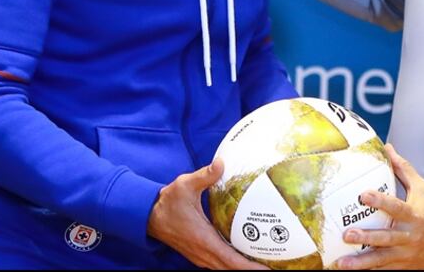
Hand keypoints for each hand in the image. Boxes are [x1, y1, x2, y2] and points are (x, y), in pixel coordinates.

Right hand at [147, 158, 266, 269]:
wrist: (149, 216)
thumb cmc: (168, 202)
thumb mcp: (185, 184)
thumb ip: (205, 176)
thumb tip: (221, 163)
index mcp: (203, 239)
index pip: (230, 260)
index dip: (249, 267)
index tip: (267, 269)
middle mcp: (203, 253)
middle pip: (232, 268)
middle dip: (252, 269)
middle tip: (274, 266)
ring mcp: (200, 256)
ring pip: (225, 268)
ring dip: (242, 268)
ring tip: (264, 263)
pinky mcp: (199, 254)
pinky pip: (219, 264)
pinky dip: (233, 264)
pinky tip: (245, 257)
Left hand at [335, 144, 423, 269]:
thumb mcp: (422, 188)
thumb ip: (403, 169)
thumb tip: (388, 148)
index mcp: (413, 215)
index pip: (395, 207)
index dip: (380, 201)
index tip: (363, 196)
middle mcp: (409, 236)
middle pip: (386, 238)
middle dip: (366, 237)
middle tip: (347, 234)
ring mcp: (405, 254)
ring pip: (381, 259)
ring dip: (361, 262)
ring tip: (341, 263)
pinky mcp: (403, 266)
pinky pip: (383, 270)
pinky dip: (368, 271)